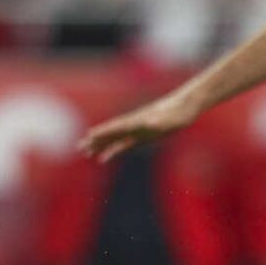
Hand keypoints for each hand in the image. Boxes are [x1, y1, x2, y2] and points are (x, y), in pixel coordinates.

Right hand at [80, 93, 198, 163]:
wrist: (185, 107)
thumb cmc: (178, 113)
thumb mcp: (169, 119)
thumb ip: (157, 122)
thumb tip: (147, 123)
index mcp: (138, 121)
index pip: (117, 127)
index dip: (104, 132)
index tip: (89, 136)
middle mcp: (134, 125)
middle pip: (111, 133)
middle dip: (96, 140)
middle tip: (80, 147)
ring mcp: (137, 130)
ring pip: (114, 139)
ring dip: (100, 146)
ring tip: (87, 153)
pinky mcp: (143, 136)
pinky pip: (124, 144)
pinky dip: (114, 150)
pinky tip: (105, 157)